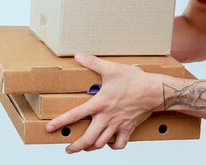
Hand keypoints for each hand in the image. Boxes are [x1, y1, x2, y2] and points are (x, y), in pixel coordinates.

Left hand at [46, 53, 161, 152]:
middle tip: (68, 149)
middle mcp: (106, 117)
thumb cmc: (135, 80)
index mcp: (100, 104)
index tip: (49, 128)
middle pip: (87, 139)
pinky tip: (109, 143)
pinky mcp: (128, 128)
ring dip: (90, 148)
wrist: (155, 90)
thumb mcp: (112, 68)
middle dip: (75, 147)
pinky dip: (113, 146)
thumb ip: (93, 63)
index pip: (75, 115)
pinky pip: (119, 144)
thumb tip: (78, 56)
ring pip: (100, 143)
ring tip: (85, 148)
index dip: (60, 122)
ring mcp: (117, 125)